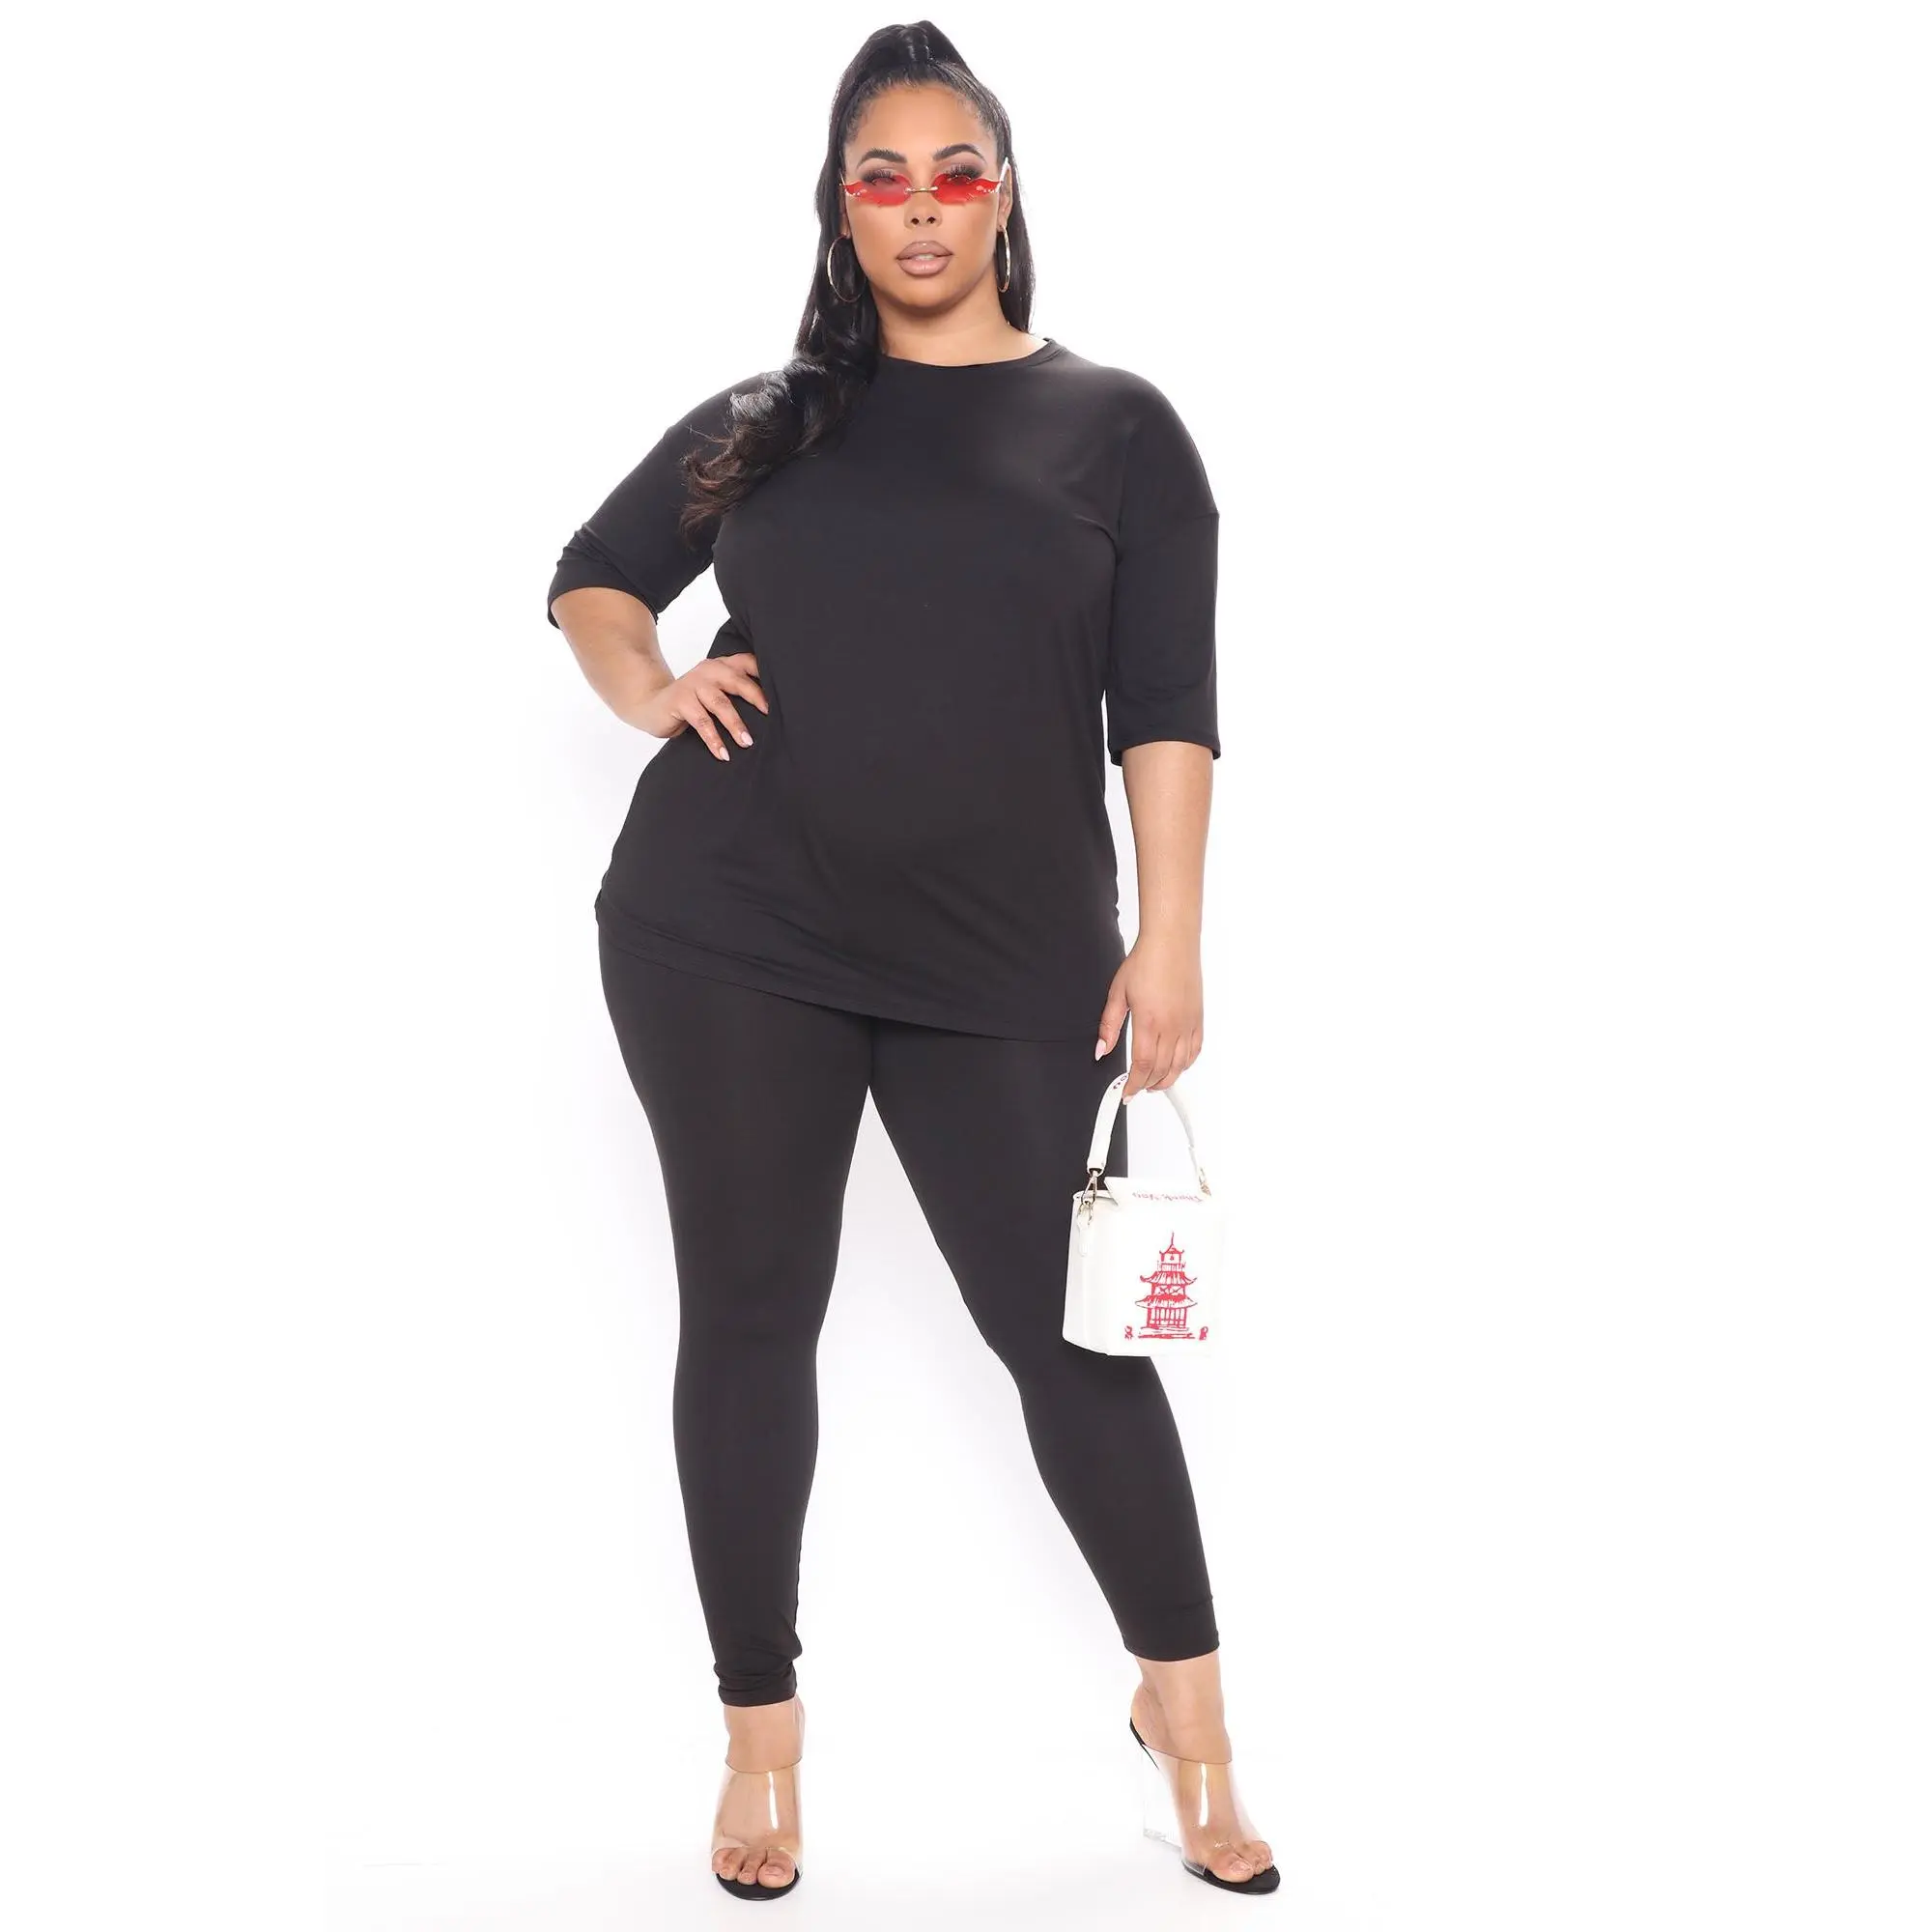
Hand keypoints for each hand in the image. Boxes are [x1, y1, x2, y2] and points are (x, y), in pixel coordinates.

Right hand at [628, 652, 766, 757]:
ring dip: (736, 725)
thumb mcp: (715, 693)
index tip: (783, 692)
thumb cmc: (692, 702)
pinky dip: (714, 739)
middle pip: (738, 681)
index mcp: (721, 665)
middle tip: (772, 716)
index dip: (765, 674)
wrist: (652, 705)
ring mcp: (693, 683)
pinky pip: (702, 721)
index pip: (748, 662)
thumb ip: (735, 694)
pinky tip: (723, 754)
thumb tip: (772, 714)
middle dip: (756, 699)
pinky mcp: (680, 700)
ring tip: (747, 743)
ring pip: (721, 703)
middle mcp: (709, 669)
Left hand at [1095, 933, 1202, 1095]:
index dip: (1133, 1084)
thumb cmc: (1146, 963)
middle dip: (1147, 1085)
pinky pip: (1194, 1051)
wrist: (1171, 943)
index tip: (1126, 1092)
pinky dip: (1184, 1065)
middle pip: (1160, 1071)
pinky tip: (1175, 1066)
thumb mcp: (1117, 994)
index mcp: (1149, 1023)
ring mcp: (1188, 1024)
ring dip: (1166, 1080)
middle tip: (1136, 1089)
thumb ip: (1109, 1026)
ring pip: (1180, 1066)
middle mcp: (1172, 1027)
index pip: (1142, 1066)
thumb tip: (1101, 1050)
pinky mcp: (1198, 1019)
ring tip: (1153, 1083)